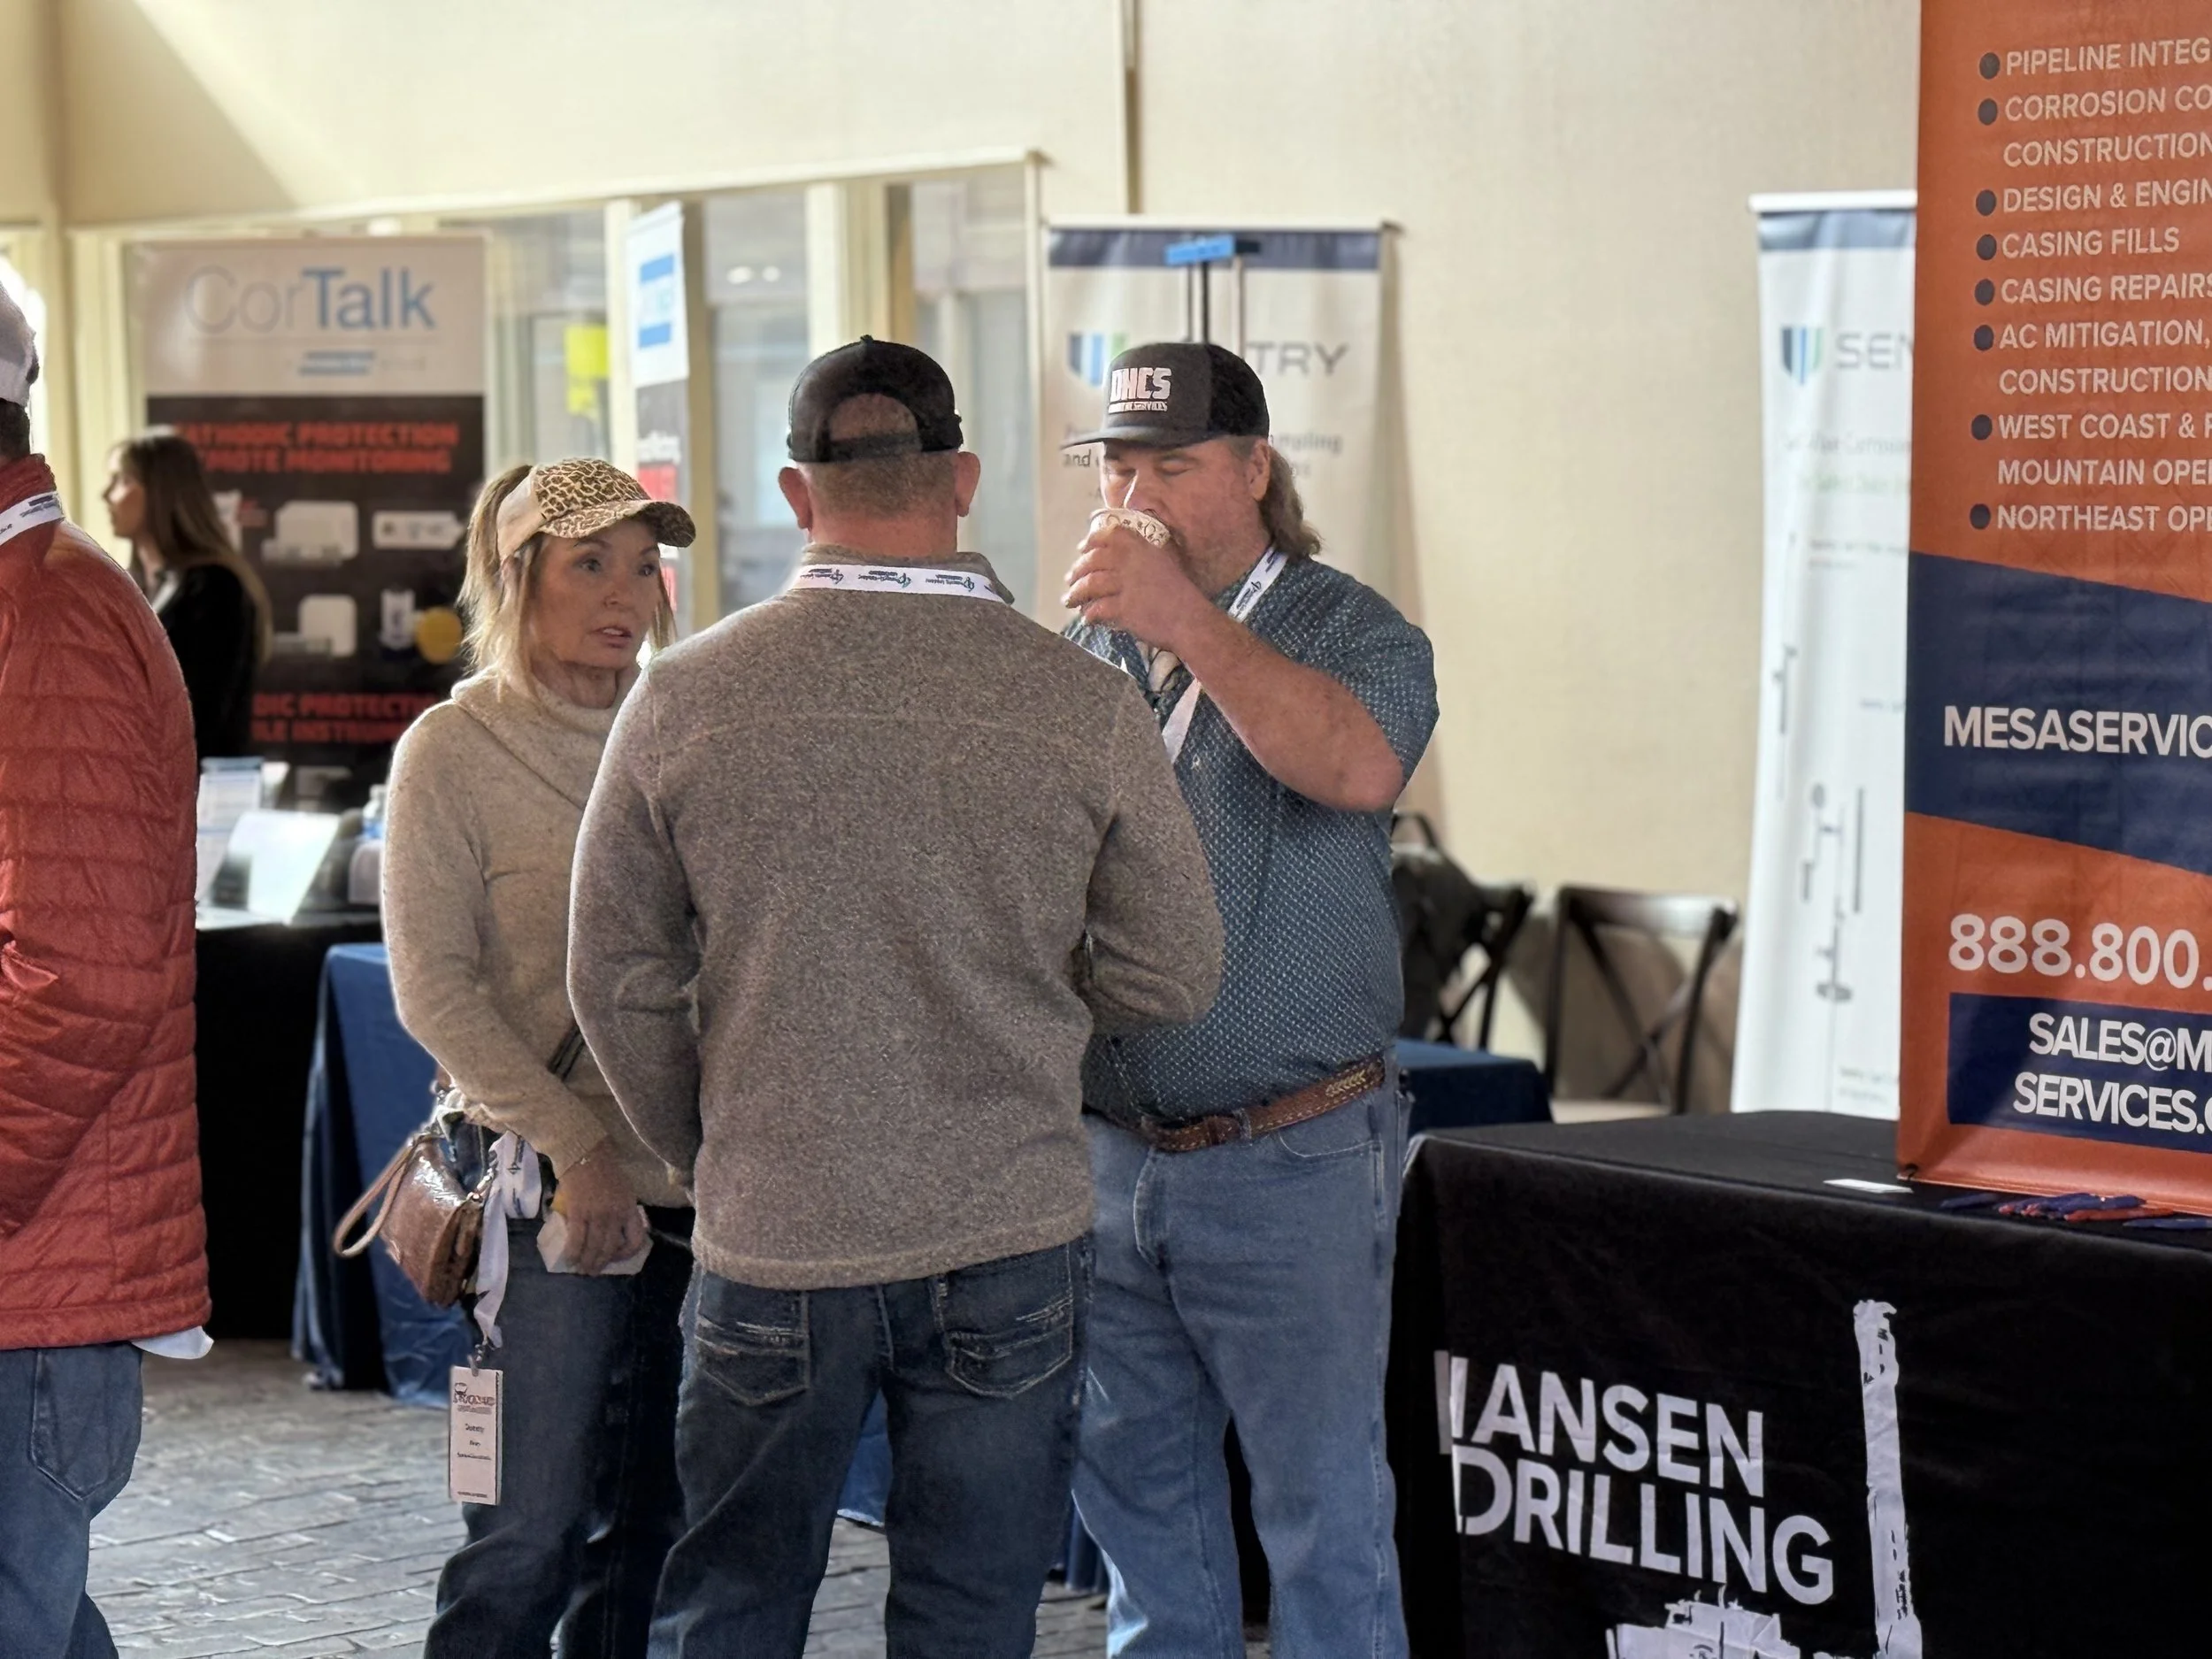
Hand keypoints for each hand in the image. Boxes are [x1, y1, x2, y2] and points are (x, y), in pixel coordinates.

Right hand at [549, 1140, 646, 1272]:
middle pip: (611, 1247)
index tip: (616, 1258)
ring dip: (587, 1262)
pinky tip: (569, 1259)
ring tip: (581, 1269)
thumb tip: (611, 1231)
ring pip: (594, 1247)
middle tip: (593, 1271)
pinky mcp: (578, 1213)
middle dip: (601, 1263)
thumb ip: (621, 1210)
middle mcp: (616, 1214)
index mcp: (630, 1208)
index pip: (636, 1239)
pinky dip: (573, 1252)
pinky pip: (577, 1239)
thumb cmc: (604, 1169)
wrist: (585, 1154)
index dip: (626, 1254)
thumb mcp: (623, 1190)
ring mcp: (597, 1215)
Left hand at [1061, 522, 1210, 649]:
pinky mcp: (1123, 608)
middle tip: (1070, 580)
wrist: (1191, 620)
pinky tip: (1087, 618)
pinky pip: (1097, 609)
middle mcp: (1130, 561)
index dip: (1091, 541)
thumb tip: (1126, 551)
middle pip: (1093, 561)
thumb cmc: (1180, 593)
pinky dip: (1089, 614)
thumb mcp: (1165, 561)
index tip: (1082, 549)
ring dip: (1076, 594)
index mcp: (1141, 546)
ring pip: (1090, 585)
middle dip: (1077, 571)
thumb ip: (1145, 553)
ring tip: (1070, 601)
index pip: (1108, 535)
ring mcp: (1126, 584)